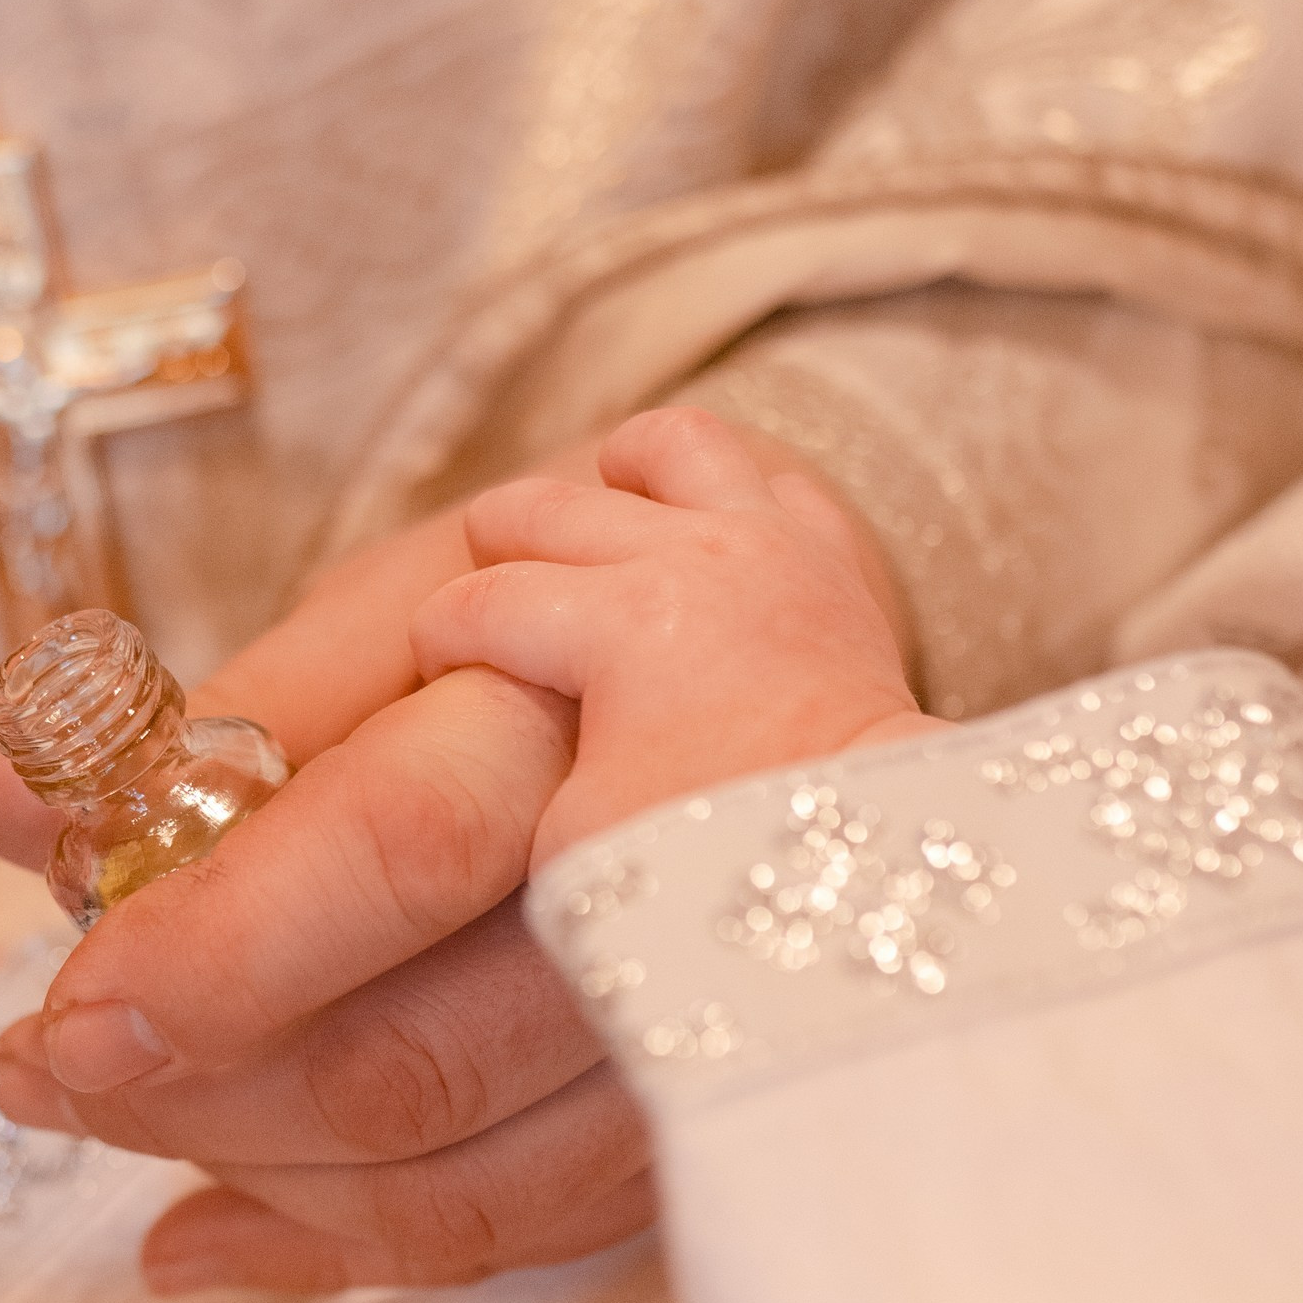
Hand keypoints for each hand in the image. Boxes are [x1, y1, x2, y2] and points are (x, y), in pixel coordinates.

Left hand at [0, 418, 899, 1293]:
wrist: (771, 668)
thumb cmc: (552, 621)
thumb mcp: (392, 610)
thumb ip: (206, 718)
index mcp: (583, 706)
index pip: (391, 850)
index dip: (215, 953)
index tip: (61, 1022)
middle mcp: (667, 887)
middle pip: (412, 1060)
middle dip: (189, 1093)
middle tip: (38, 1073)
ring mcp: (703, 1035)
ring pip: (452, 1179)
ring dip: (243, 1174)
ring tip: (95, 1117)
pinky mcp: (695, 1130)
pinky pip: (511, 1239)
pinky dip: (335, 1247)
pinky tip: (201, 1235)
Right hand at [413, 407, 939, 864]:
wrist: (867, 858)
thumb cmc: (714, 856)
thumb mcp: (568, 839)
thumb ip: (515, 767)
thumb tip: (497, 723)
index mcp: (616, 623)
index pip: (480, 606)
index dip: (436, 642)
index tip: (435, 680)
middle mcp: (690, 557)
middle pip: (546, 507)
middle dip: (492, 546)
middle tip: (486, 602)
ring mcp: (768, 545)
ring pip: (675, 444)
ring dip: (619, 472)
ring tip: (599, 513)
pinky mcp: (829, 562)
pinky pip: (773, 486)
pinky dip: (730, 504)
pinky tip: (704, 546)